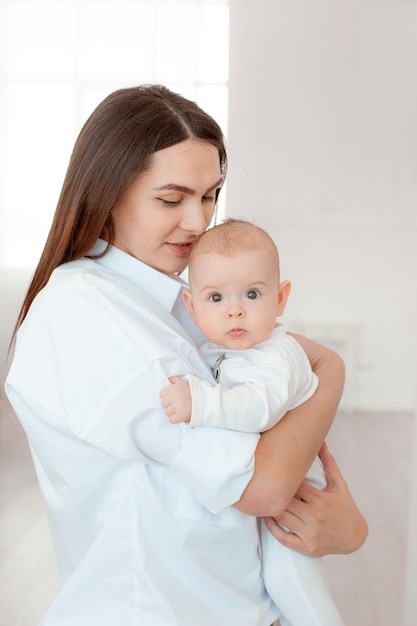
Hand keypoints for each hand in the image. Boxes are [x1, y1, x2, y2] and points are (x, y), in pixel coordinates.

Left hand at [159, 376, 191, 423]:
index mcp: (173, 388)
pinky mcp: (180, 416)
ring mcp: (176, 407)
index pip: (161, 394)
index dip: (167, 397)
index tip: (173, 398)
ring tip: (180, 410)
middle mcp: (173, 397)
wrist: (205, 401)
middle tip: (177, 405)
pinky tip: (180, 416)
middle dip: (169, 405)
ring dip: (172, 413)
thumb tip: (169, 378)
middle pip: (163, 404)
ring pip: (167, 412)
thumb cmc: (194, 392)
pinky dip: (175, 419)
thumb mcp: (184, 383)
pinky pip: (172, 420)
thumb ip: (175, 380)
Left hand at [263, 442, 367, 556]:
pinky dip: (271, 527)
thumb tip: (321, 441)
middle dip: (274, 491)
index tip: (274, 469)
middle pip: (284, 501)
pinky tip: (267, 517)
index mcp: (321, 500)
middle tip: (262, 482)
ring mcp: (310, 534)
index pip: (294, 485)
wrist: (356, 537)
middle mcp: (315, 517)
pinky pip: (282, 538)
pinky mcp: (306, 548)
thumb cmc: (345, 507)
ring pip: (280, 518)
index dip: (283, 477)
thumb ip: (328, 463)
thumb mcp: (339, 484)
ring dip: (269, 507)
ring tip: (262, 497)